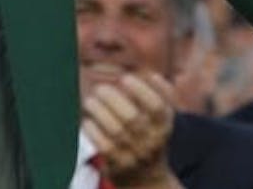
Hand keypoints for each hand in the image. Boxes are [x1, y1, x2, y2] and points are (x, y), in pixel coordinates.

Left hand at [82, 72, 181, 188]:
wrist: (145, 178)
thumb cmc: (150, 136)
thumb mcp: (162, 119)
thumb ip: (161, 95)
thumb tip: (150, 74)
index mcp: (164, 126)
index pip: (157, 107)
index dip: (141, 90)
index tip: (125, 78)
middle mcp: (151, 142)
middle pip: (133, 119)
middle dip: (113, 98)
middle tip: (101, 89)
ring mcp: (134, 155)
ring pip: (117, 131)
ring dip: (99, 111)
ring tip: (90, 101)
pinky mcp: (117, 165)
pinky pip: (103, 146)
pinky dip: (93, 129)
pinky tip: (88, 120)